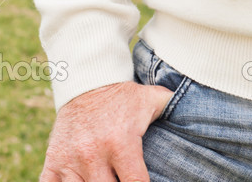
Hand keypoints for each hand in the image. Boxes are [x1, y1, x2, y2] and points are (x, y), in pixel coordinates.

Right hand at [40, 80, 173, 181]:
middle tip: (121, 179)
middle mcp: (94, 155)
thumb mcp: (150, 99)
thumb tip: (199, 113)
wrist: (87, 79)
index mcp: (121, 143)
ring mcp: (71, 160)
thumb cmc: (123, 95)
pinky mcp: (53, 161)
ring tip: (103, 180)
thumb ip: (170, 108)